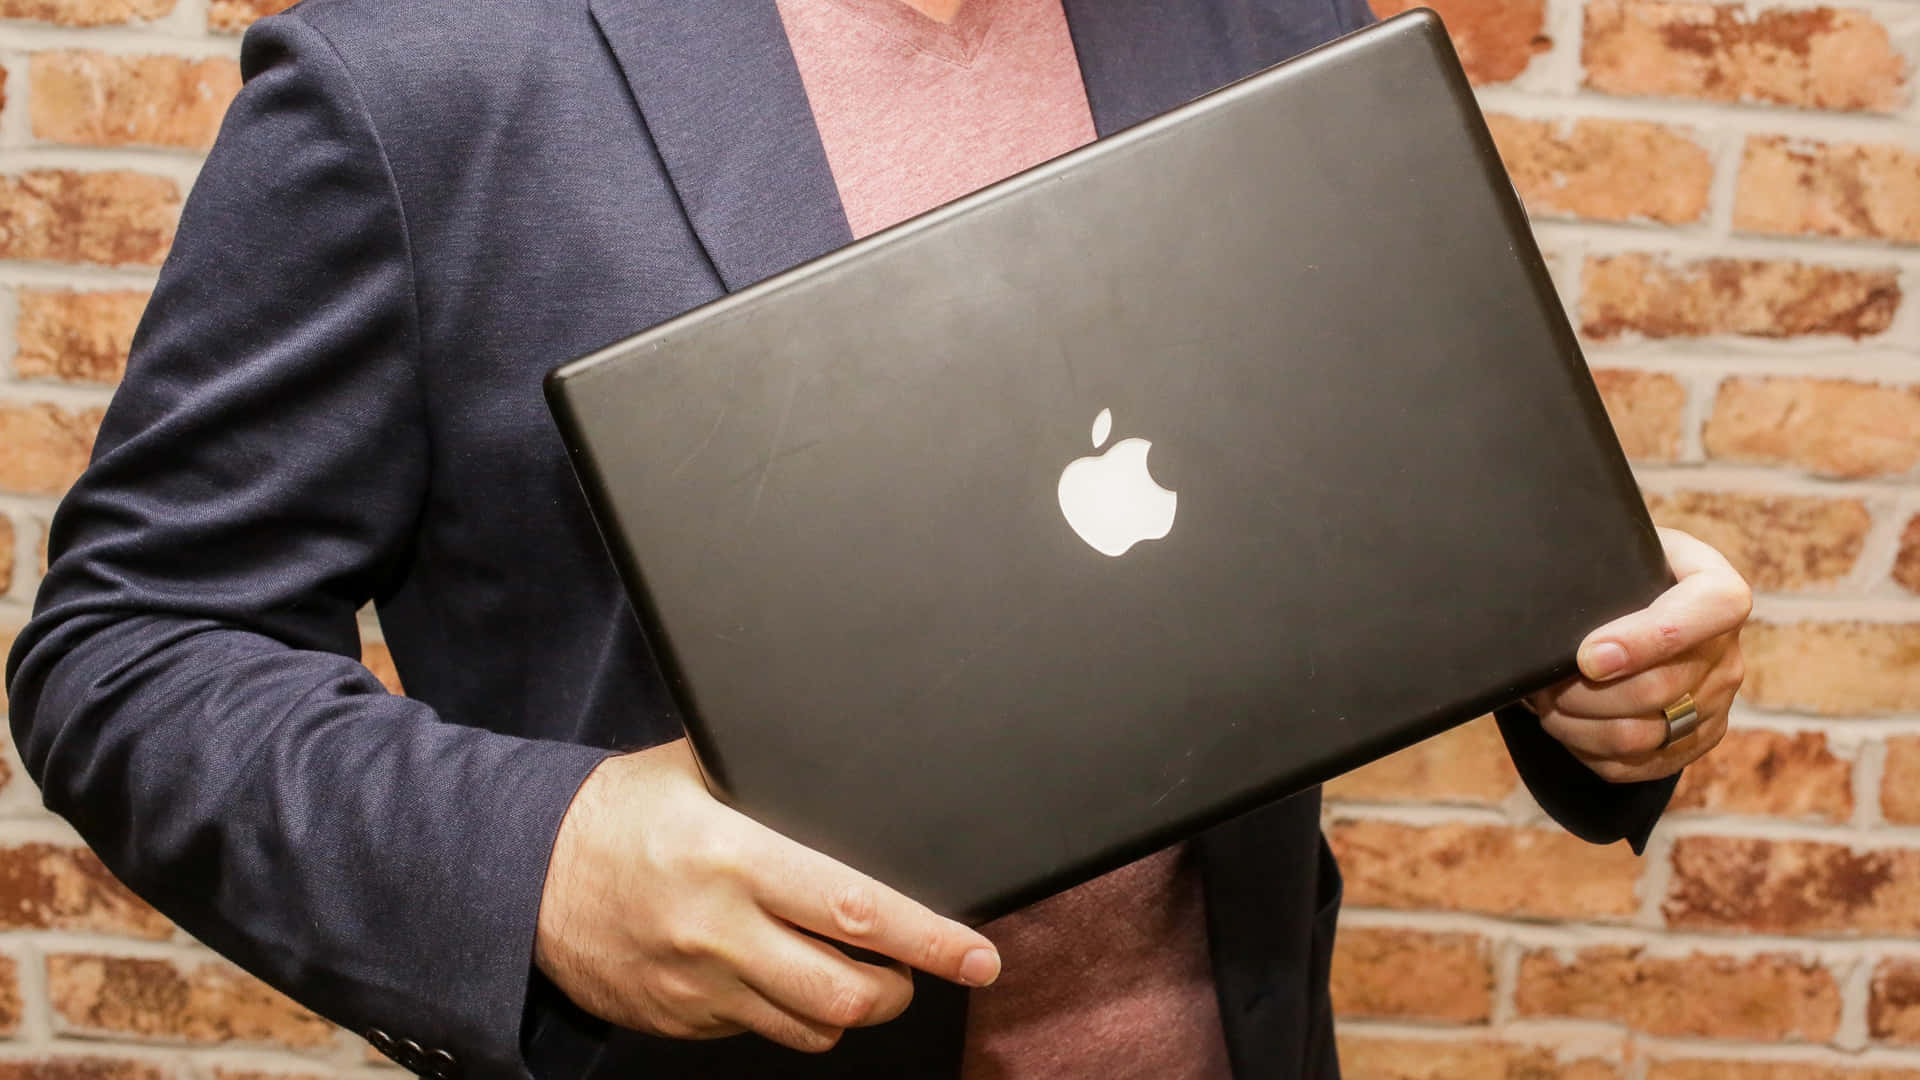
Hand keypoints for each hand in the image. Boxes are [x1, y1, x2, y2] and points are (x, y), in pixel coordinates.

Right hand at [534, 739, 1000, 1051]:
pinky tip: (781, 972)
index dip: (929, 938)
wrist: (518, 877)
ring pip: (810, 1028)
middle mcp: (721, 933)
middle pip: (846, 993)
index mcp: (734, 859)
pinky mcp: (679, 1022)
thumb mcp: (690, 769)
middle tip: (917, 966)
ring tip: (860, 973)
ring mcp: (699, 989)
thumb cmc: (611, 814)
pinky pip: (758, 1032)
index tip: (977, 954)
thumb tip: (842, 746)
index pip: (857, 910)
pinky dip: (786, 1012)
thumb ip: (766, 770)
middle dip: (900, 987)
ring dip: (849, 1007)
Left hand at [1526, 528, 1749, 782]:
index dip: (1646, 640)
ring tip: (1545, 702)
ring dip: (1577, 725)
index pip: (1707, 612)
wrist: (1633, 601)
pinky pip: (1639, 765)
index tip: (1587, 656)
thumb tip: (1550, 603)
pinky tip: (1566, 726)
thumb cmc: (1618, 572)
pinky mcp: (1698, 740)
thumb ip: (1600, 564)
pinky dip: (1589, 752)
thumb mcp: (1616, 551)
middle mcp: (1728, 651)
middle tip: (1541, 683)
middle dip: (1583, 692)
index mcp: (1718, 592)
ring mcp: (1718, 701)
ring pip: (1641, 736)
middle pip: (1658, 689)